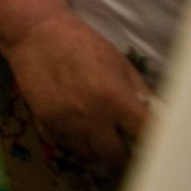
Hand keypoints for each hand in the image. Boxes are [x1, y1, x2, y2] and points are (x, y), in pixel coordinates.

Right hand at [4, 13, 153, 165]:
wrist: (34, 34)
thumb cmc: (82, 44)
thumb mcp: (120, 63)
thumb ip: (140, 93)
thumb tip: (156, 117)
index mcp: (116, 99)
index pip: (146, 135)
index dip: (152, 139)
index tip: (149, 138)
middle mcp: (93, 117)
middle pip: (117, 156)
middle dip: (124, 150)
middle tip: (122, 139)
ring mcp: (68, 123)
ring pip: (91, 156)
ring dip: (99, 148)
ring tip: (99, 134)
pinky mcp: (47, 123)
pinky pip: (68, 145)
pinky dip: (76, 140)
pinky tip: (77, 125)